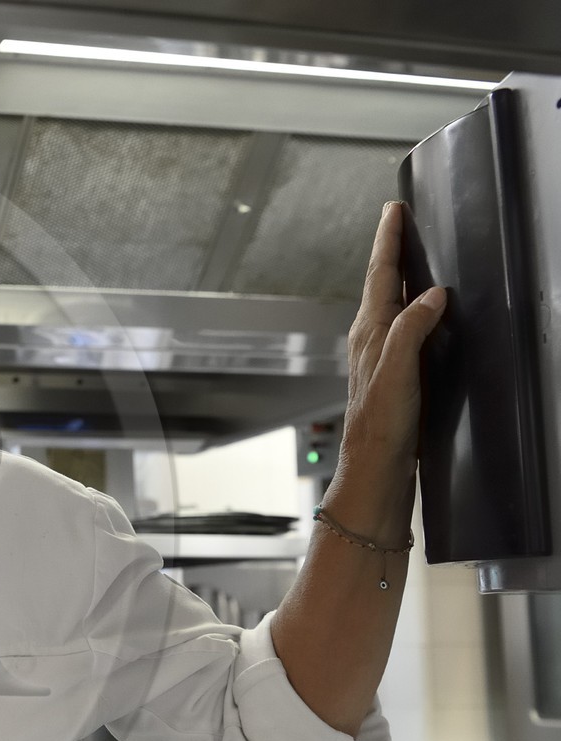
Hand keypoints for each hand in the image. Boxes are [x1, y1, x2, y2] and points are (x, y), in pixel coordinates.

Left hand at [341, 201, 446, 464]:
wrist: (376, 469)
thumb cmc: (380, 426)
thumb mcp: (397, 371)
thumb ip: (411, 329)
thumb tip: (432, 293)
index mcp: (370, 332)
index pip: (380, 274)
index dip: (388, 240)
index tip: (393, 210)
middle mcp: (372, 339)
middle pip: (383, 283)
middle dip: (392, 250)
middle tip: (400, 220)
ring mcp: (382, 356)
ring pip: (393, 304)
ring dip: (402, 276)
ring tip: (412, 253)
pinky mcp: (395, 373)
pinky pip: (405, 327)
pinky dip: (414, 308)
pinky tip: (426, 313)